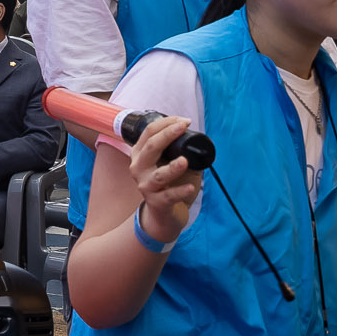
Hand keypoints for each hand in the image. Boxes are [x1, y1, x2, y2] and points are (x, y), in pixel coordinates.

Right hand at [123, 114, 201, 246]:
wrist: (163, 215)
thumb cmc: (168, 184)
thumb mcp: (168, 164)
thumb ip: (178, 152)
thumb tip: (198, 139)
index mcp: (140, 154)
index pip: (149, 132)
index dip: (165, 123)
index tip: (183, 120)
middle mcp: (138, 168)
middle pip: (151, 147)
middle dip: (168, 134)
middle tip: (183, 126)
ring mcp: (145, 186)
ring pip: (159, 174)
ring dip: (172, 167)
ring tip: (184, 161)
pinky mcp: (156, 202)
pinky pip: (169, 196)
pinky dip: (180, 191)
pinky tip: (191, 187)